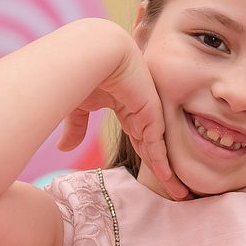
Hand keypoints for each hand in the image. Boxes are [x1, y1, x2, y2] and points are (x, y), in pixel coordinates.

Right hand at [56, 34, 188, 198]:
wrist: (96, 51)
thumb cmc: (85, 71)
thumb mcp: (79, 106)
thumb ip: (76, 128)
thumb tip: (64, 148)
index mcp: (129, 109)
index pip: (142, 140)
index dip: (150, 159)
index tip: (158, 178)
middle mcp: (142, 113)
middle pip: (156, 149)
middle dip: (166, 171)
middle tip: (178, 193)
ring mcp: (149, 113)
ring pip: (161, 151)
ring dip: (170, 174)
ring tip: (181, 194)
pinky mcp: (151, 114)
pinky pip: (158, 146)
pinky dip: (163, 165)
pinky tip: (170, 182)